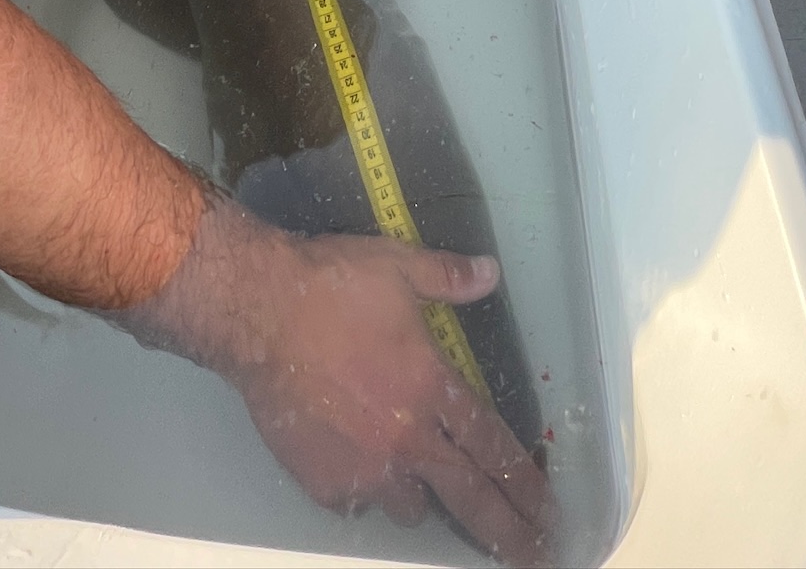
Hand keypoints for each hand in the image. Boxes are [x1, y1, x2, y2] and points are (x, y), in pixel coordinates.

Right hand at [125, 198, 553, 565]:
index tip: (549, 512)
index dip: (526, 482)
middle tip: (534, 557)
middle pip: (470, 499)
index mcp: (431, 387)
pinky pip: (356, 501)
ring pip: (409, 506)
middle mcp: (406, 439)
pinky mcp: (323, 482)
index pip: (493, 447)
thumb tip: (491, 272)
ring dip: (419, 494)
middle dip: (509, 533)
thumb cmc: (328, 284)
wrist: (256, 312)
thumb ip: (448, 276)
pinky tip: (354, 463)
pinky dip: (362, 488)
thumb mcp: (397, 265)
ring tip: (414, 478)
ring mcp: (364, 467)